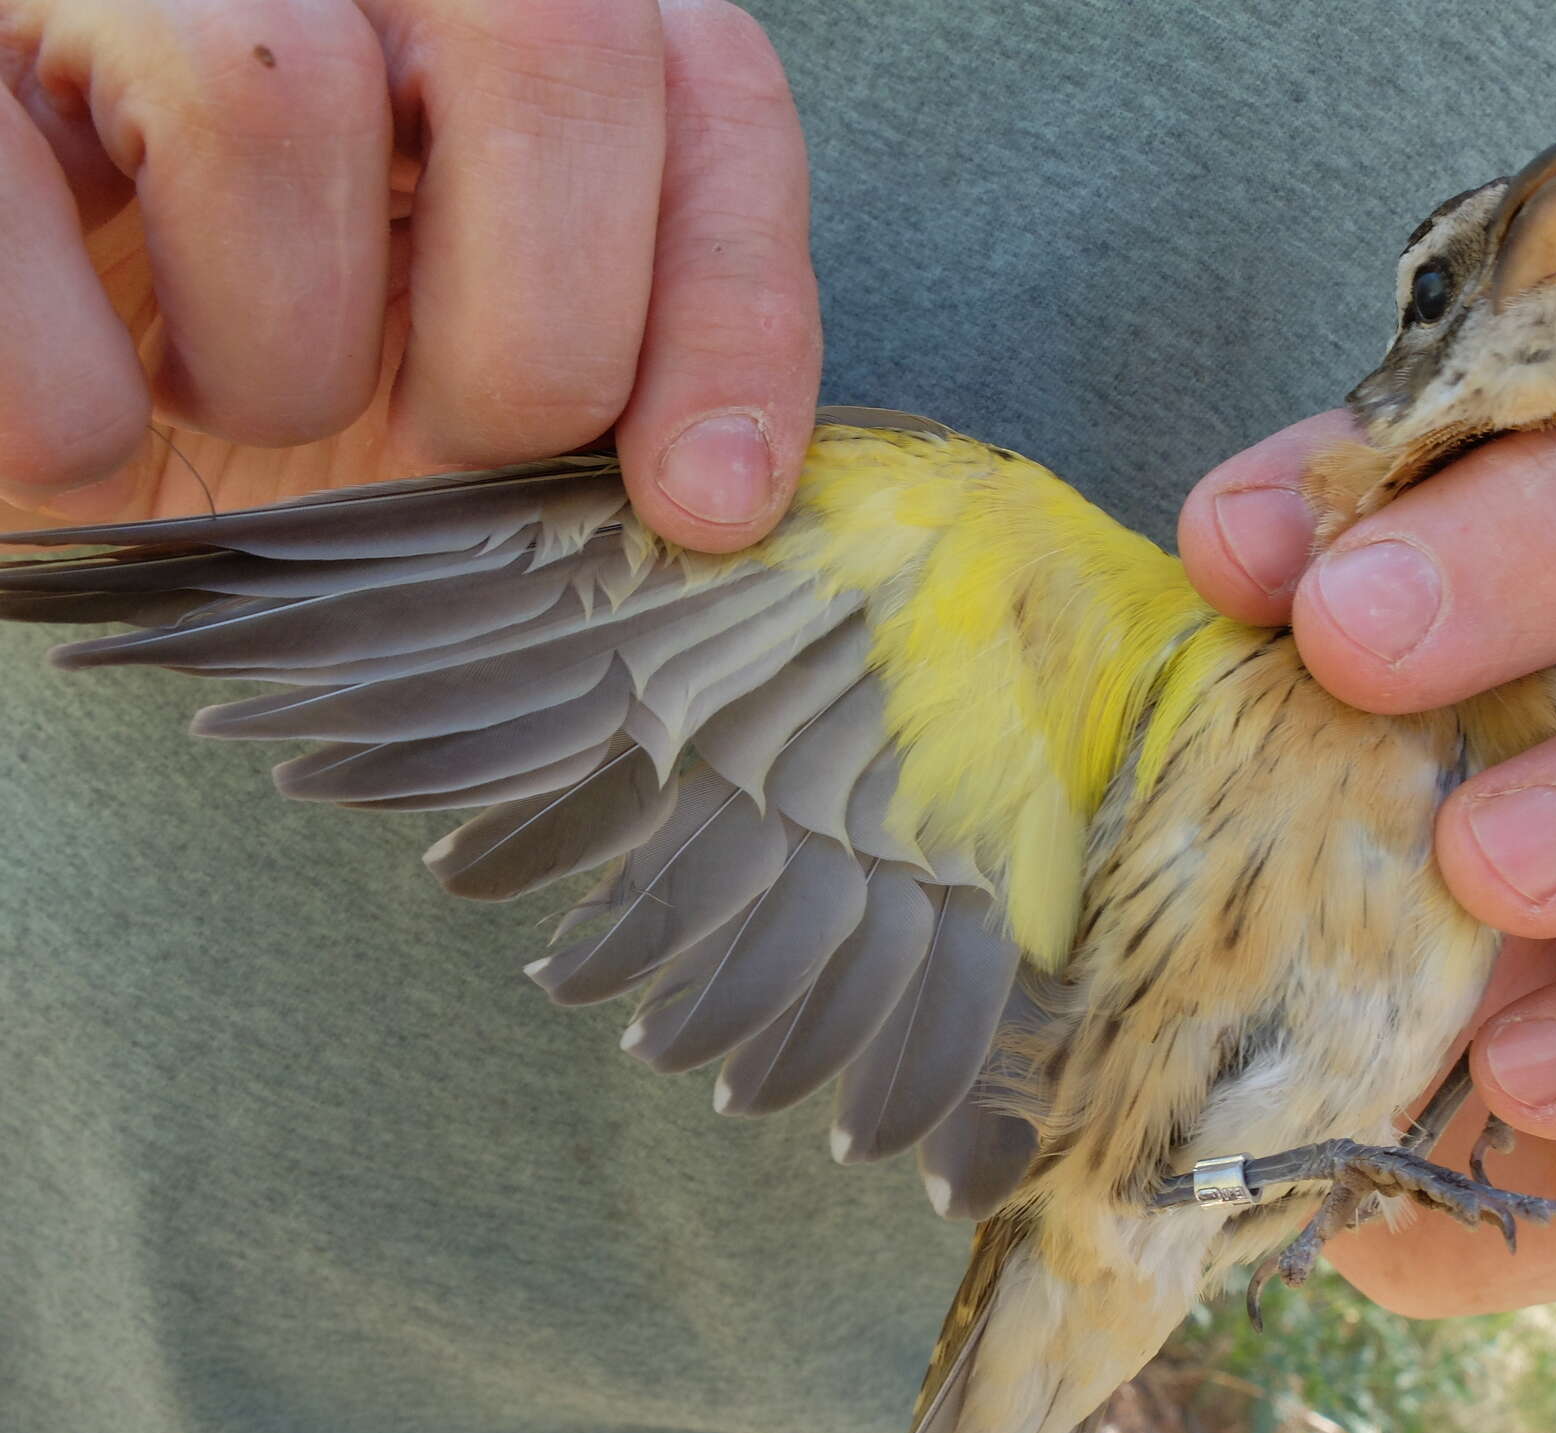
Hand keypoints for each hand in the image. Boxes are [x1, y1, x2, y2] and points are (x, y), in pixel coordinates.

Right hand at [0, 0, 815, 549]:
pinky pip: (14, 212)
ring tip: (225, 391)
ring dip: (279, 360)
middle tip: (442, 440)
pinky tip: (87, 425)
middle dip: (532, 334)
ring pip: (276, 95)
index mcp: (489, 10)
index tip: (706, 506)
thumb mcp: (447, 373)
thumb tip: (721, 493)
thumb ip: (603, 367)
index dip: (730, 308)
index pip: (705, 93)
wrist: (30, 361)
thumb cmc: (240, 362)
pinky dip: (74, 405)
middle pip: (551, 40)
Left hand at [1179, 407, 1555, 1315]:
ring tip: (1478, 866)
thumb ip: (1203, 684)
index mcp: (1529, 590)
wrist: (1302, 1155)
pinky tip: (1516, 1066)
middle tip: (1356, 640)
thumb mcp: (1199, 798)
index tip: (1236, 548)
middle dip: (1549, 542)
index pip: (1534, 424)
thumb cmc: (1255, 937)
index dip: (1403, 453)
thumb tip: (1218, 554)